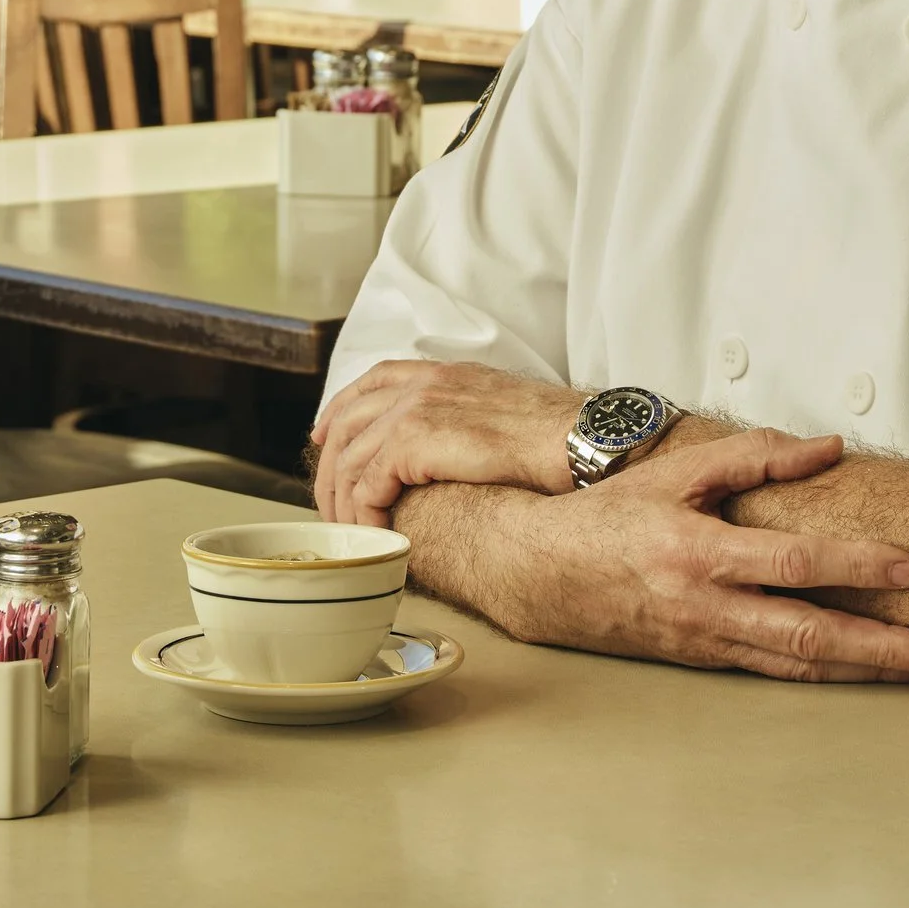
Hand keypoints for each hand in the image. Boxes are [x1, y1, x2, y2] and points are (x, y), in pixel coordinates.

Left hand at [313, 360, 581, 524]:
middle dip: (330, 466)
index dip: (341, 409)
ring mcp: (418, 407)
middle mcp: (425, 383)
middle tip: (331, 507)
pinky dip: (363, 512)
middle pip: (349, 419)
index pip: (373, 379)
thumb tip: (450, 455)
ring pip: (350, 456)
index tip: (325, 439)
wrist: (583, 439)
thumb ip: (468, 423)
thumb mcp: (504, 418)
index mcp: (446, 373)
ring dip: (344, 500)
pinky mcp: (416, 438)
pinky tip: (373, 534)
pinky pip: (367, 481)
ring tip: (350, 533)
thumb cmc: (558, 440)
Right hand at [483, 430, 908, 685]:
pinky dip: (824, 675)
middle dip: (878, 648)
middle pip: (806, 634)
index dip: (854, 565)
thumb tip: (825, 448)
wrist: (544, 575)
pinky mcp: (704, 661)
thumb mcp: (675, 472)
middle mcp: (705, 605)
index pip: (793, 563)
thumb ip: (753, 457)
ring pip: (796, 665)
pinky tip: (859, 674)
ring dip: (862, 672)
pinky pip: (773, 672)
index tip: (907, 568)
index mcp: (698, 551)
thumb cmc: (612, 517)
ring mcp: (706, 641)